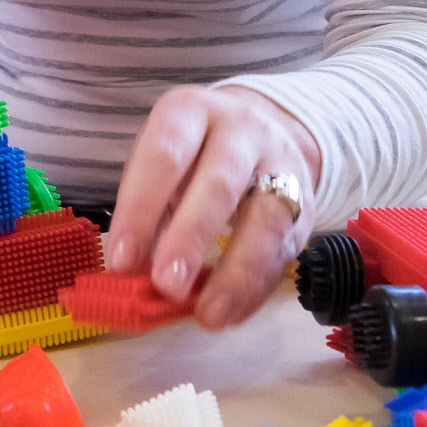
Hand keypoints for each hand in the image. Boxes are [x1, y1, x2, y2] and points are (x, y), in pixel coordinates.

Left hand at [106, 84, 320, 330]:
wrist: (267, 127)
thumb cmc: (197, 153)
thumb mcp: (166, 158)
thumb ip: (150, 208)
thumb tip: (132, 270)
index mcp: (191, 111)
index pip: (164, 154)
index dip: (141, 207)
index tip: (121, 260)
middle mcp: (240, 130)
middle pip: (219, 182)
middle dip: (190, 237)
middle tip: (166, 285)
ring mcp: (280, 165)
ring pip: (265, 219)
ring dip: (235, 274)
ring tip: (207, 315)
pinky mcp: (305, 205)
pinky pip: (284, 250)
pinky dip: (256, 288)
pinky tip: (231, 313)